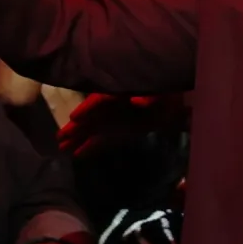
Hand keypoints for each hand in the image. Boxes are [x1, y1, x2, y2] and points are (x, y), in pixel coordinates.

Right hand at [58, 92, 189, 159]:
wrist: (183, 100)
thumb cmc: (169, 90)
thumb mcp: (162, 91)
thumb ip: (150, 95)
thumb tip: (137, 101)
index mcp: (123, 92)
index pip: (102, 99)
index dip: (88, 108)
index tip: (74, 117)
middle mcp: (116, 105)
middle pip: (93, 116)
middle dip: (77, 127)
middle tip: (59, 138)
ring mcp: (119, 118)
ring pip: (95, 129)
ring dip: (79, 138)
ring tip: (62, 148)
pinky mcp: (125, 130)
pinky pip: (106, 139)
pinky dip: (93, 146)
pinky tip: (78, 154)